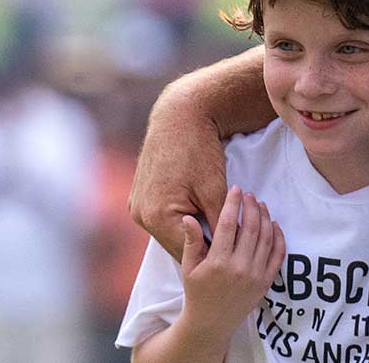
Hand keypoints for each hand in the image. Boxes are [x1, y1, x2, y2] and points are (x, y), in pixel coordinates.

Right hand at [128, 90, 231, 258]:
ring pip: (168, 231)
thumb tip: (232, 247)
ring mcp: (136, 206)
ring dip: (189, 231)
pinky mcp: (138, 197)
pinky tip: (197, 211)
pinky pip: (161, 217)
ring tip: (213, 224)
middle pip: (175, 243)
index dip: (211, 254)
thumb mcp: (215, 190)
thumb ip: (221, 223)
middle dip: (200, 243)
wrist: (180, 115)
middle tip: (226, 242)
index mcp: (157, 216)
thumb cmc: (199, 149)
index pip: (187, 251)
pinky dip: (178, 218)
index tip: (231, 253)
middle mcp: (140, 215)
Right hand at [178, 187, 286, 332]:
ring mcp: (255, 276)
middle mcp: (239, 268)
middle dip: (251, 207)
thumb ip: (191, 241)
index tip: (235, 189)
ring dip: (265, 218)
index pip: (228, 225)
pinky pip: (278, 255)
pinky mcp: (266, 282)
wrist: (211, 323)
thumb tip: (188, 217)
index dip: (233, 204)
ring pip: (266, 239)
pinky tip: (273, 225)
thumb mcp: (189, 267)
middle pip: (251, 228)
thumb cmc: (197, 292)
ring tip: (260, 205)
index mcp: (218, 263)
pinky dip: (278, 238)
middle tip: (249, 194)